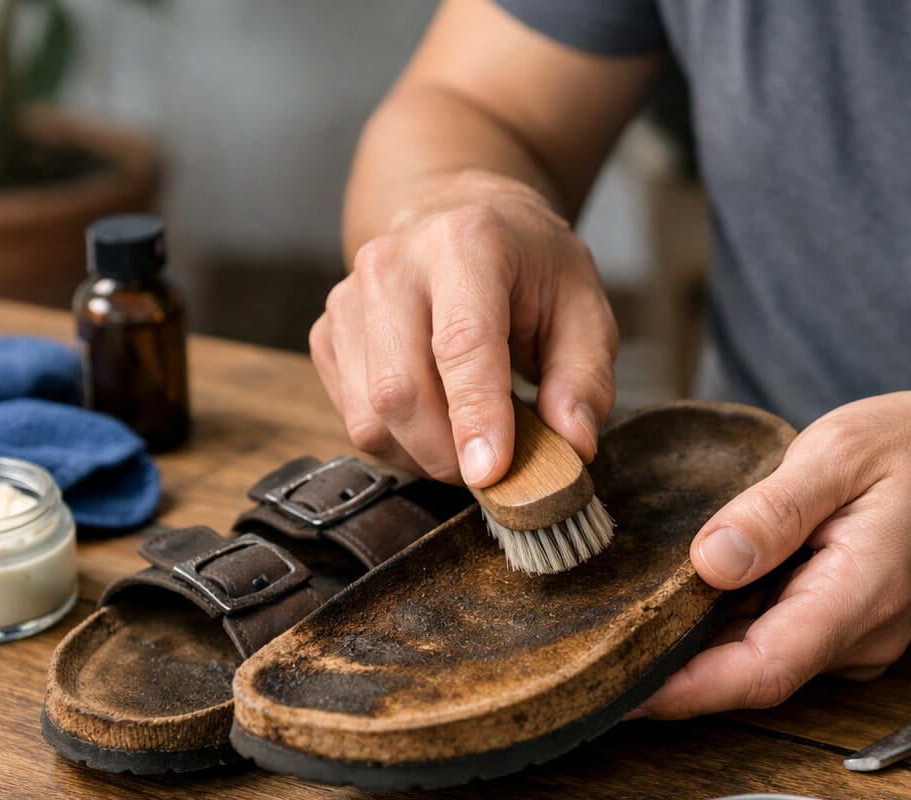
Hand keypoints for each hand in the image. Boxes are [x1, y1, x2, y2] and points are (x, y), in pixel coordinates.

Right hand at [310, 171, 616, 485]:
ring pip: (369, 417)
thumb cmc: (526, 267)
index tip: (490, 472)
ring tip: (466, 437)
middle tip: (493, 467)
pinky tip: (433, 419)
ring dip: (422, 454)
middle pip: (398, 389)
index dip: (476, 415)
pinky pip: (352, 420)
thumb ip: (584, 378)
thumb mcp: (583, 307)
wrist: (457, 216)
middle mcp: (393, 264)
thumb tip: (573, 444)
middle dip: (447, 452)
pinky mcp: (326, 333)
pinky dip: (397, 443)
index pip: (462, 343)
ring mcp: (348, 299)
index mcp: (466, 244)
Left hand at [638, 391, 910, 717]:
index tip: (622, 694)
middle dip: (674, 671)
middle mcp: (858, 637)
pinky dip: (732, 626)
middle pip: (751, 675)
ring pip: (762, 658)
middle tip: (596, 650)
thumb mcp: (842, 452)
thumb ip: (774, 510)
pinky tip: (690, 597)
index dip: (688, 692)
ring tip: (626, 620)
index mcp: (858, 595)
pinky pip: (779, 639)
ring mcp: (855, 641)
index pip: (763, 671)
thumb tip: (708, 561)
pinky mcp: (846, 630)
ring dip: (699, 647)